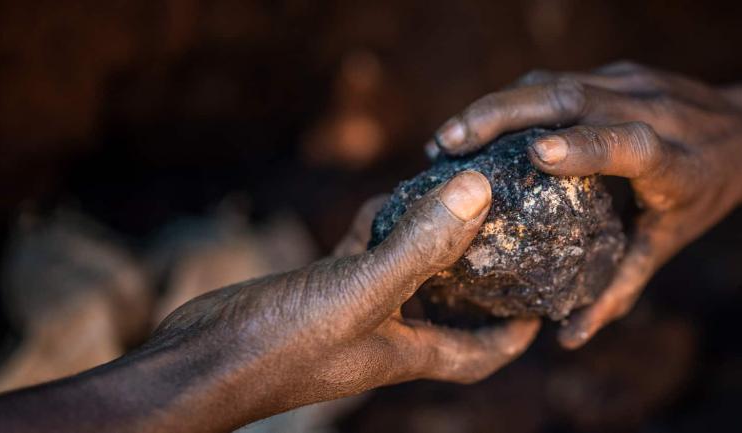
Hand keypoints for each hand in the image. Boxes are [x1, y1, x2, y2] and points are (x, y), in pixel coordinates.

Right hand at [139, 170, 538, 429]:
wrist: (195, 363)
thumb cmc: (280, 346)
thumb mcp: (361, 290)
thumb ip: (420, 244)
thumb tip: (479, 191)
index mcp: (409, 352)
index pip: (483, 353)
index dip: (517, 332)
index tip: (546, 296)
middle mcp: (386, 335)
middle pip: (452, 309)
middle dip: (481, 275)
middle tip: (511, 230)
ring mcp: (351, 311)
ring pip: (407, 273)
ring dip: (429, 239)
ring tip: (460, 200)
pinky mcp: (317, 290)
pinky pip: (362, 254)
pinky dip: (377, 228)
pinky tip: (387, 199)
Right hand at [429, 62, 741, 347]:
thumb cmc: (704, 194)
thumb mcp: (669, 242)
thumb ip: (621, 287)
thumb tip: (569, 339)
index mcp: (673, 159)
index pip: (630, 143)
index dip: (585, 146)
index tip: (539, 153)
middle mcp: (652, 110)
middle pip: (573, 98)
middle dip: (504, 115)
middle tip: (449, 145)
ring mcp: (632, 82)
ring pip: (555, 82)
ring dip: (495, 105)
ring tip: (446, 139)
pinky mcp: (615, 71)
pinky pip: (555, 80)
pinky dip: (512, 99)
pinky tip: (475, 124)